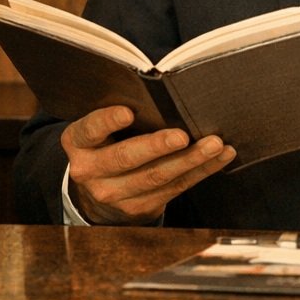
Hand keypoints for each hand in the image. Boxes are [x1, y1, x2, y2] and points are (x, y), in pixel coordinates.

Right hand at [61, 105, 235, 225]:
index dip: (106, 121)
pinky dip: (202, 171)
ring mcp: (115, 195)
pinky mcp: (140, 208)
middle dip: (157, 146)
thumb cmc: (108, 140)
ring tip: (215, 144)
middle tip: (183, 135)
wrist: (98, 190)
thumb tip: (165, 92)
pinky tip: (221, 156)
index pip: (90, 130)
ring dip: (190, 160)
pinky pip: (175, 188)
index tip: (127, 111)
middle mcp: (91, 172)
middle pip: (126, 158)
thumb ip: (121, 111)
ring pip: (156, 177)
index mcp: (78, 143)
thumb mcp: (101, 127)